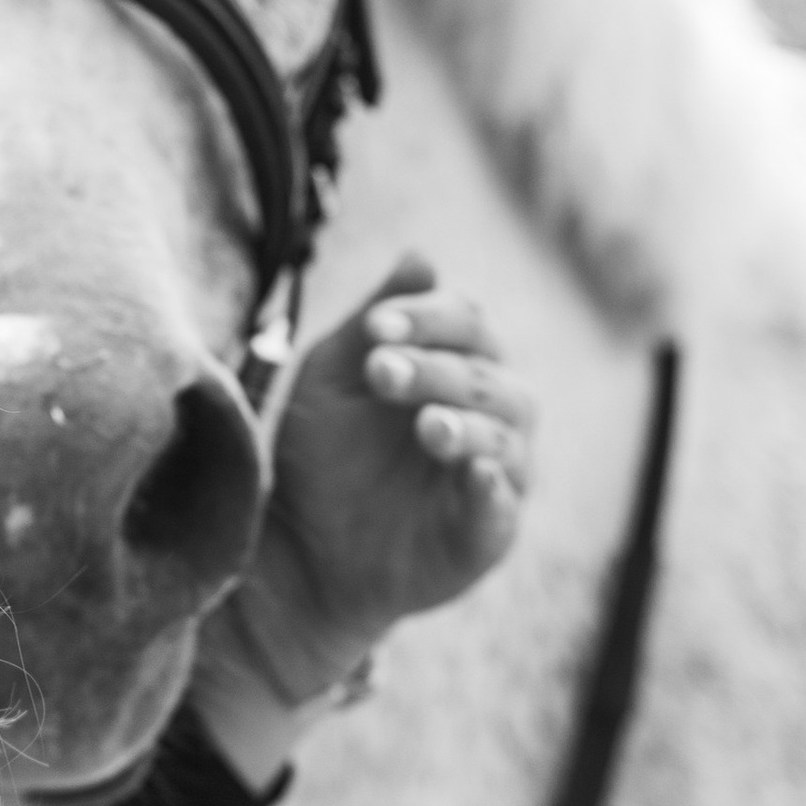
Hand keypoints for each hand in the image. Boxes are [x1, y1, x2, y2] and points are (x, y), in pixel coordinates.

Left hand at [223, 263, 531, 703]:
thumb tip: (421, 256)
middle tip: (379, 373)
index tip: (375, 327)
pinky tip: (471, 471)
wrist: (298, 548)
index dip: (428, 319)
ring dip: (468, 422)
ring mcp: (494, 476)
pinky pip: (504, 505)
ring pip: (507, 436)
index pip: (468, 324)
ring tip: (426, 425)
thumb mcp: (334, 377)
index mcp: (457, 368)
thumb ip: (377, 319)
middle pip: (490, 376)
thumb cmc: (321, 456)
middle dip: (436, 368)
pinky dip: (492, 485)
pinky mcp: (488, 533)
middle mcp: (489, 416)